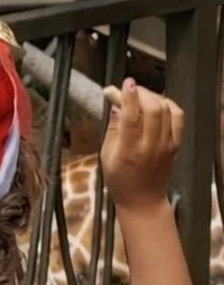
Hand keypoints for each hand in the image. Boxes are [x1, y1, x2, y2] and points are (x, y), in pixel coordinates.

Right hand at [100, 77, 183, 212]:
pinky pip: (178, 117)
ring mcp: (167, 145)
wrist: (143, 200)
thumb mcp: (106, 156)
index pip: (132, 117)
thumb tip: (116, 105)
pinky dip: (168, 105)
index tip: (124, 84)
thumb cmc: (120, 181)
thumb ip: (112, 129)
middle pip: (153, 109)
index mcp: (130, 151)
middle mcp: (152, 146)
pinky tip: (157, 103)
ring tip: (140, 95)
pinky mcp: (176, 144)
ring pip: (167, 110)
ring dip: (154, 96)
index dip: (128, 97)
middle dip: (141, 93)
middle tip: (129, 90)